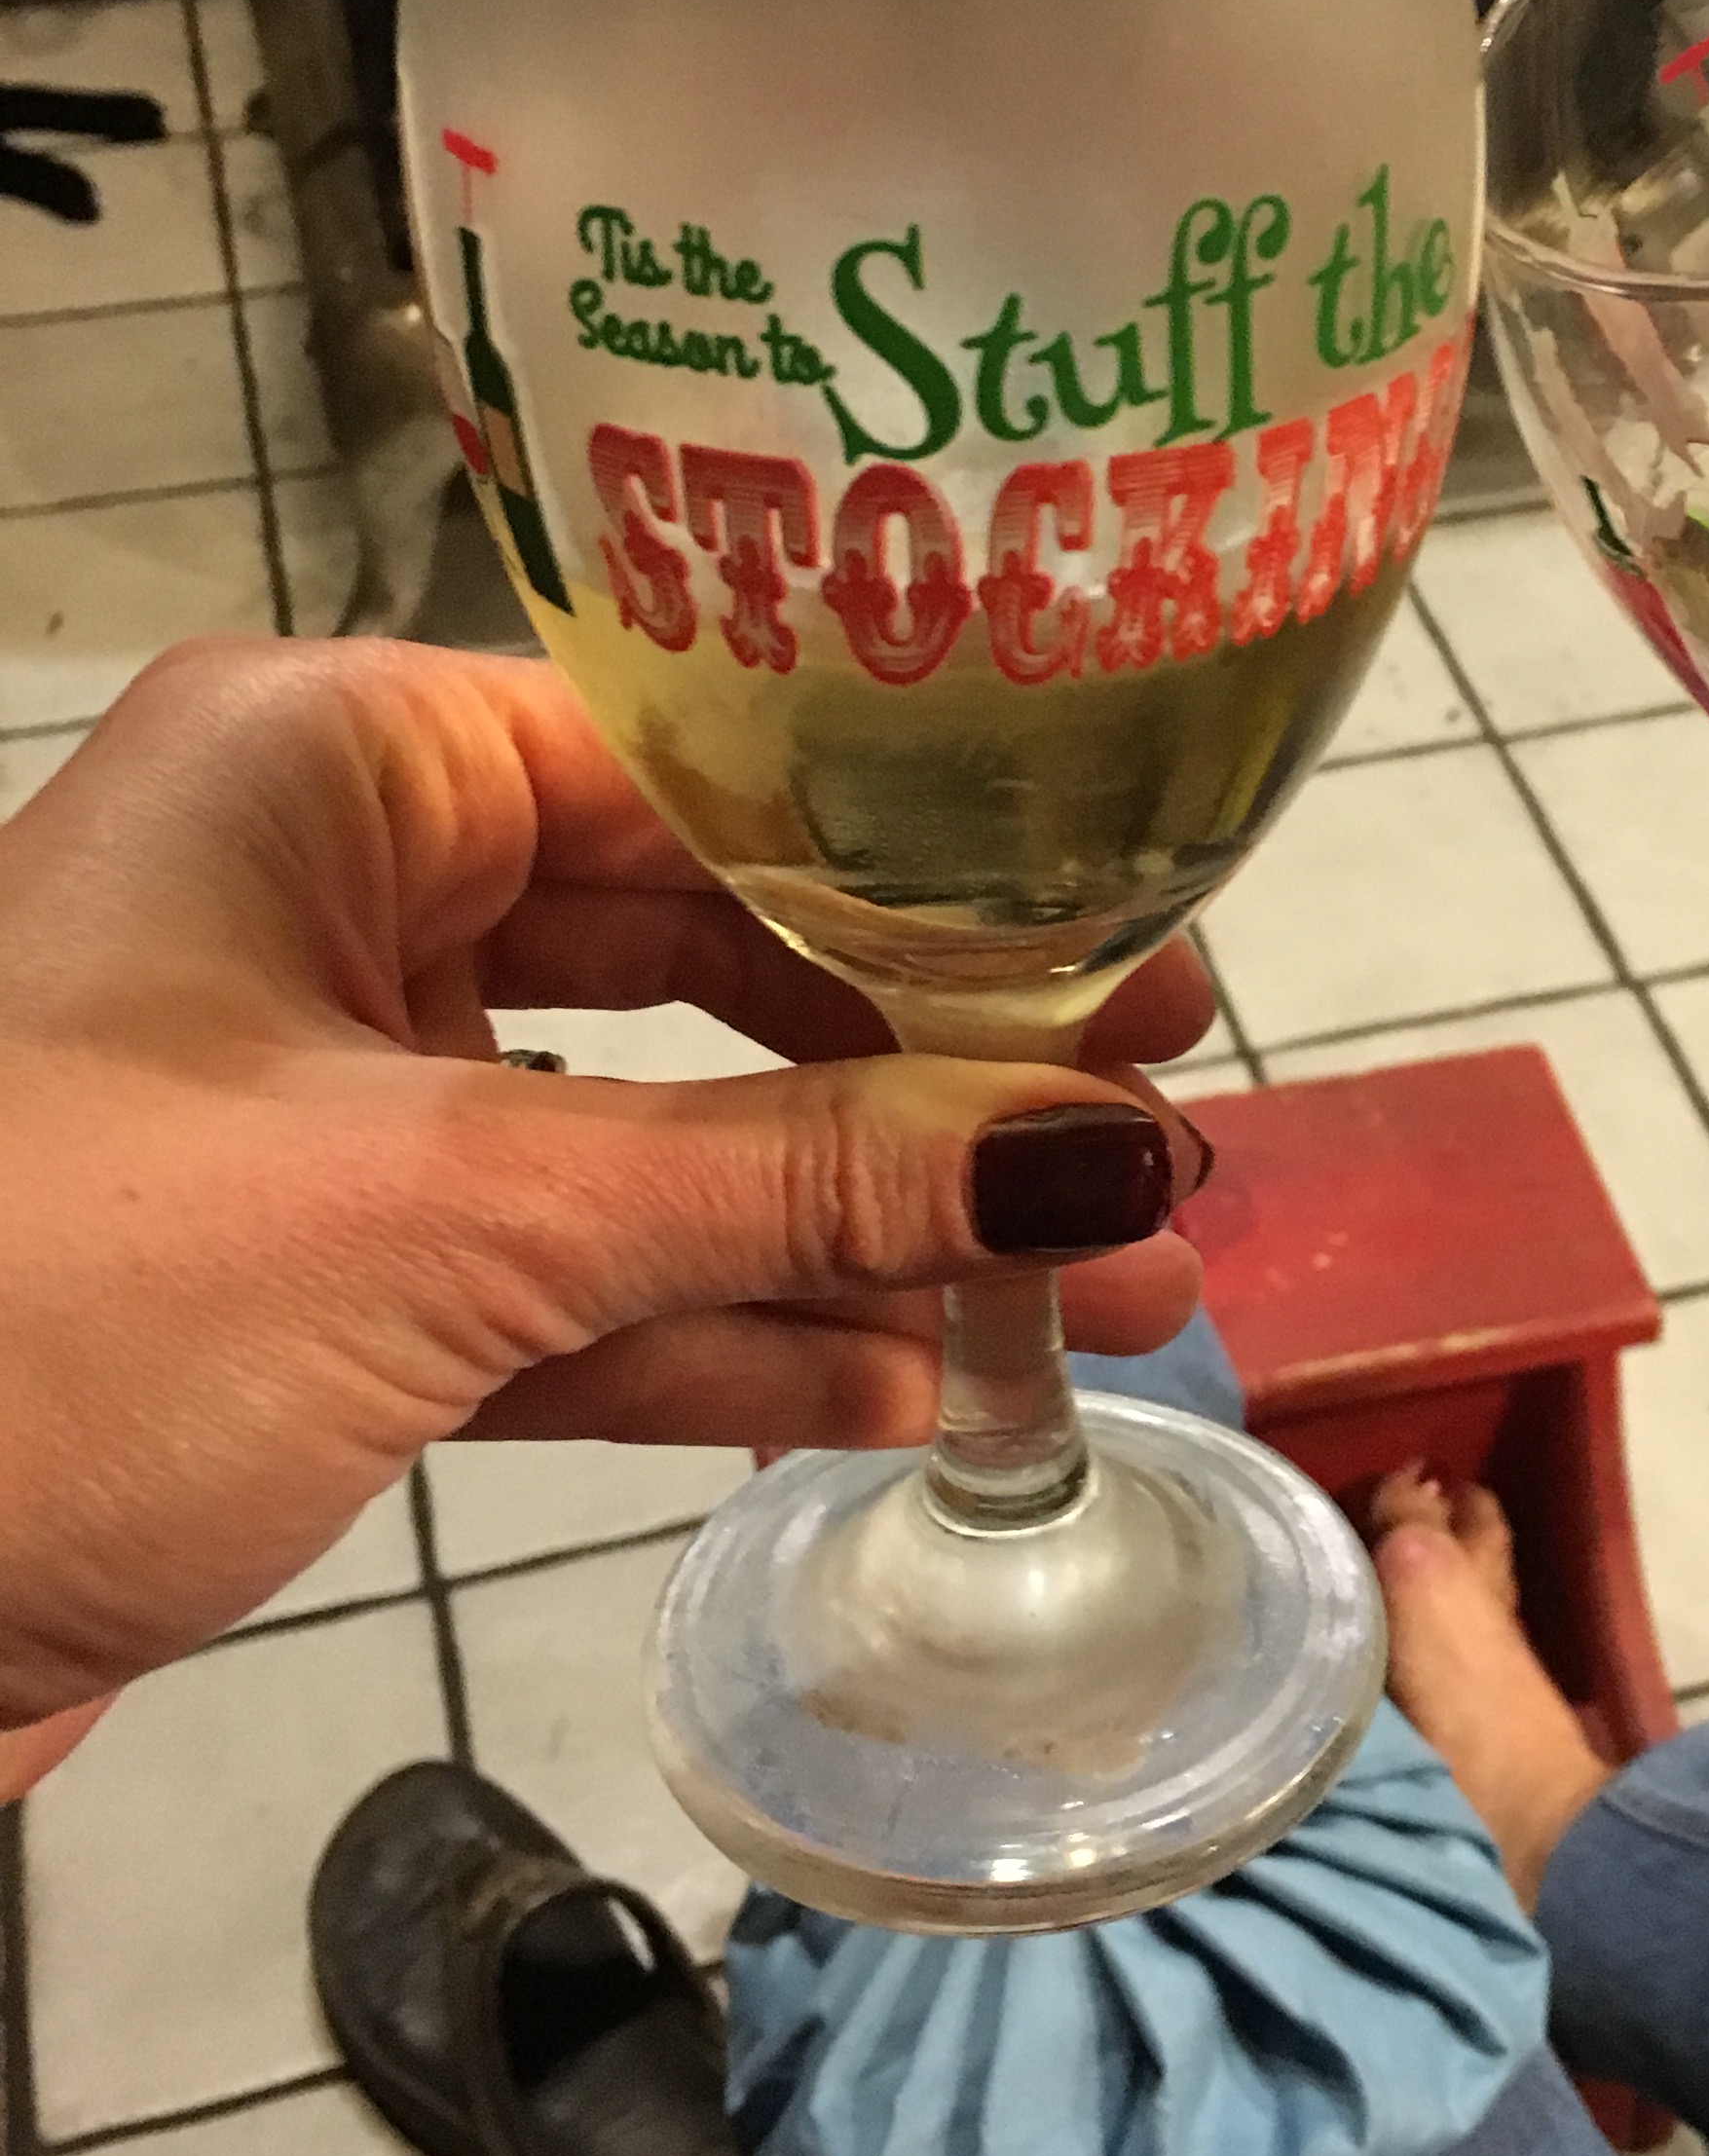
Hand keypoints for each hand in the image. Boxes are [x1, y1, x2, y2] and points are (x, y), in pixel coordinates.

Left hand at [0, 638, 1213, 1745]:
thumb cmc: (43, 1309)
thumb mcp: (454, 1219)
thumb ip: (795, 1183)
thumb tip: (1106, 1155)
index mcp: (328, 766)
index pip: (704, 765)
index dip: (937, 874)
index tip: (1137, 959)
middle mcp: (329, 897)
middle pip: (699, 951)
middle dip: (925, 1077)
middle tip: (1150, 1143)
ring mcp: (315, 1103)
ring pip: (646, 1135)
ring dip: (853, 1232)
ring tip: (1094, 1303)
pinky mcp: (305, 1288)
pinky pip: (561, 1278)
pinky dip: (717, 1336)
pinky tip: (902, 1389)